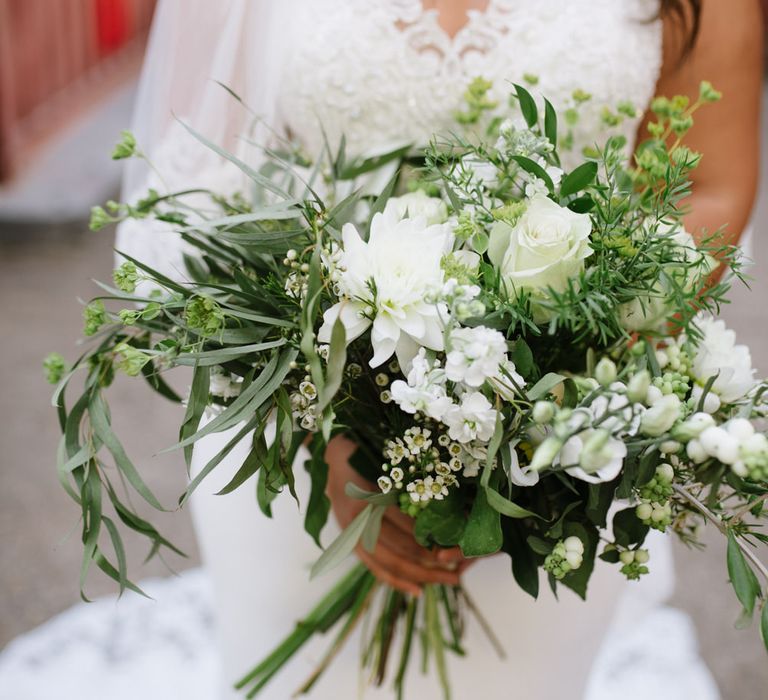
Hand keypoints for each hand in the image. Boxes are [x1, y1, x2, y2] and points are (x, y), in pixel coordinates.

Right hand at [325, 435, 473, 595]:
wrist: (331, 462)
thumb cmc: (362, 456)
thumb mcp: (385, 464)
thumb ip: (407, 483)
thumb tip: (443, 504)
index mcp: (369, 498)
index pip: (405, 524)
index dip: (429, 538)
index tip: (453, 545)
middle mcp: (360, 520)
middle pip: (399, 549)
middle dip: (430, 562)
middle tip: (456, 571)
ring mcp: (354, 535)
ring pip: (390, 563)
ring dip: (419, 575)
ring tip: (445, 580)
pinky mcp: (351, 544)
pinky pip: (375, 568)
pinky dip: (396, 581)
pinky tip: (417, 590)